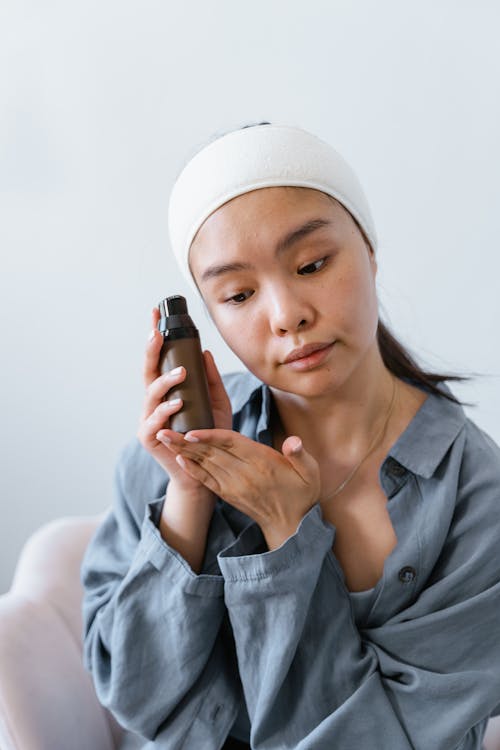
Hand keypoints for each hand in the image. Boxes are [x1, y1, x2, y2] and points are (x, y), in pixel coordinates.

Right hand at [137, 306, 232, 493]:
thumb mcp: (216, 403)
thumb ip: (211, 381)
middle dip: (151, 350)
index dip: (155, 338)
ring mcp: (148, 420)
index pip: (159, 359)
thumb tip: (206, 353)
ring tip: (181, 373)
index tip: (156, 314)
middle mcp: (154, 402)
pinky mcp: (149, 438)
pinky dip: (165, 411)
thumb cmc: (208, 435)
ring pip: (151, 394)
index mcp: (167, 391)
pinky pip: (154, 421)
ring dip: (165, 381)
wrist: (206, 472)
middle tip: (158, 333)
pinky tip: (177, 403)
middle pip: (148, 371)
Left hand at [156, 428, 320, 546]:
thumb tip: (294, 442)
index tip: (191, 430)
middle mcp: (243, 475)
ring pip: (205, 464)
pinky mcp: (228, 494)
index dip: (210, 436)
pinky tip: (179, 459)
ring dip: (183, 451)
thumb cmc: (302, 492)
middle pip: (211, 453)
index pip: (232, 445)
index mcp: (262, 463)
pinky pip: (206, 480)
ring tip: (164, 438)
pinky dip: (192, 470)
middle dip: (185, 441)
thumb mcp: (310, 472)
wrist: (291, 526)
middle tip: (163, 429)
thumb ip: (300, 454)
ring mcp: (233, 486)